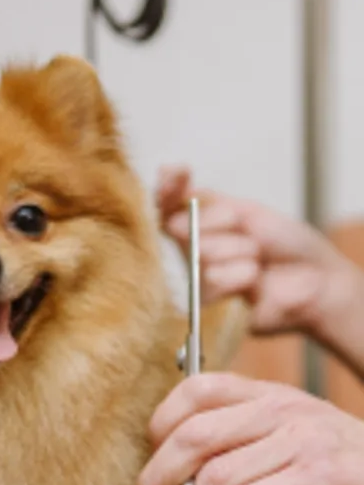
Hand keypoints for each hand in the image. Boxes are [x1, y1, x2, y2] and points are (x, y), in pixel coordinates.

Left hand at [134, 372, 363, 484]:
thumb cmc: (335, 468)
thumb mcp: (285, 437)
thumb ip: (236, 442)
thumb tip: (170, 478)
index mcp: (266, 396)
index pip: (195, 390)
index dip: (159, 428)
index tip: (149, 471)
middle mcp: (279, 411)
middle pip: (192, 439)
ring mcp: (298, 444)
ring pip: (212, 480)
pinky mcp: (313, 481)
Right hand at [156, 167, 363, 358]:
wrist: (317, 280)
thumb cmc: (286, 245)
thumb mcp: (249, 212)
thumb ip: (210, 210)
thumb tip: (172, 221)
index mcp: (200, 226)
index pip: (166, 205)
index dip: (166, 188)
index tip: (176, 174)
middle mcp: (192, 253)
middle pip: (182, 228)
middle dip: (222, 225)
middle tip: (252, 238)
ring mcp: (199, 281)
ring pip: (200, 256)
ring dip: (238, 252)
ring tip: (258, 261)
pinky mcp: (209, 310)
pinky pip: (212, 282)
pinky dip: (239, 276)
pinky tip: (255, 281)